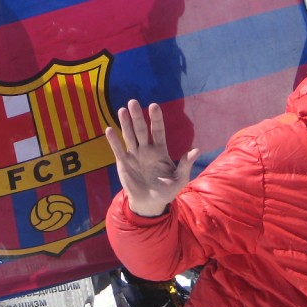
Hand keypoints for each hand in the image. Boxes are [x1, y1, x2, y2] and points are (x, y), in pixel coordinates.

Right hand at [105, 100, 198, 216]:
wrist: (150, 204)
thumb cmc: (167, 191)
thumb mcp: (179, 179)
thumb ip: (185, 164)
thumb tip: (197, 150)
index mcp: (160, 150)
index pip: (158, 131)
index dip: (156, 119)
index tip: (153, 106)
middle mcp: (146, 149)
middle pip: (141, 130)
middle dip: (137, 116)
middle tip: (133, 102)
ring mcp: (134, 155)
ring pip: (129, 136)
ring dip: (125, 123)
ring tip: (122, 110)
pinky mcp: (123, 163)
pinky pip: (118, 149)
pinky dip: (113, 140)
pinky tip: (109, 130)